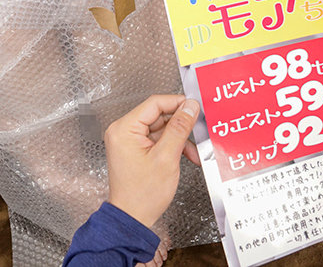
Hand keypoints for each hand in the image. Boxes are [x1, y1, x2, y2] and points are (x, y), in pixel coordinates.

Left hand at [105, 94, 200, 228]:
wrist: (133, 218)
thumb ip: (179, 128)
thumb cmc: (142, 194)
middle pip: (159, 115)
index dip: (177, 103)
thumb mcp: (166, 157)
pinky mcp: (136, 149)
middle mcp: (124, 131)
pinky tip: (187, 155)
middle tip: (199, 129)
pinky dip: (173, 146)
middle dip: (181, 125)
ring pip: (161, 128)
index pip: (154, 103)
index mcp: (124, 129)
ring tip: (194, 150)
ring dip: (180, 138)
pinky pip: (158, 139)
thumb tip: (189, 107)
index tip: (194, 107)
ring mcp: (130, 141)